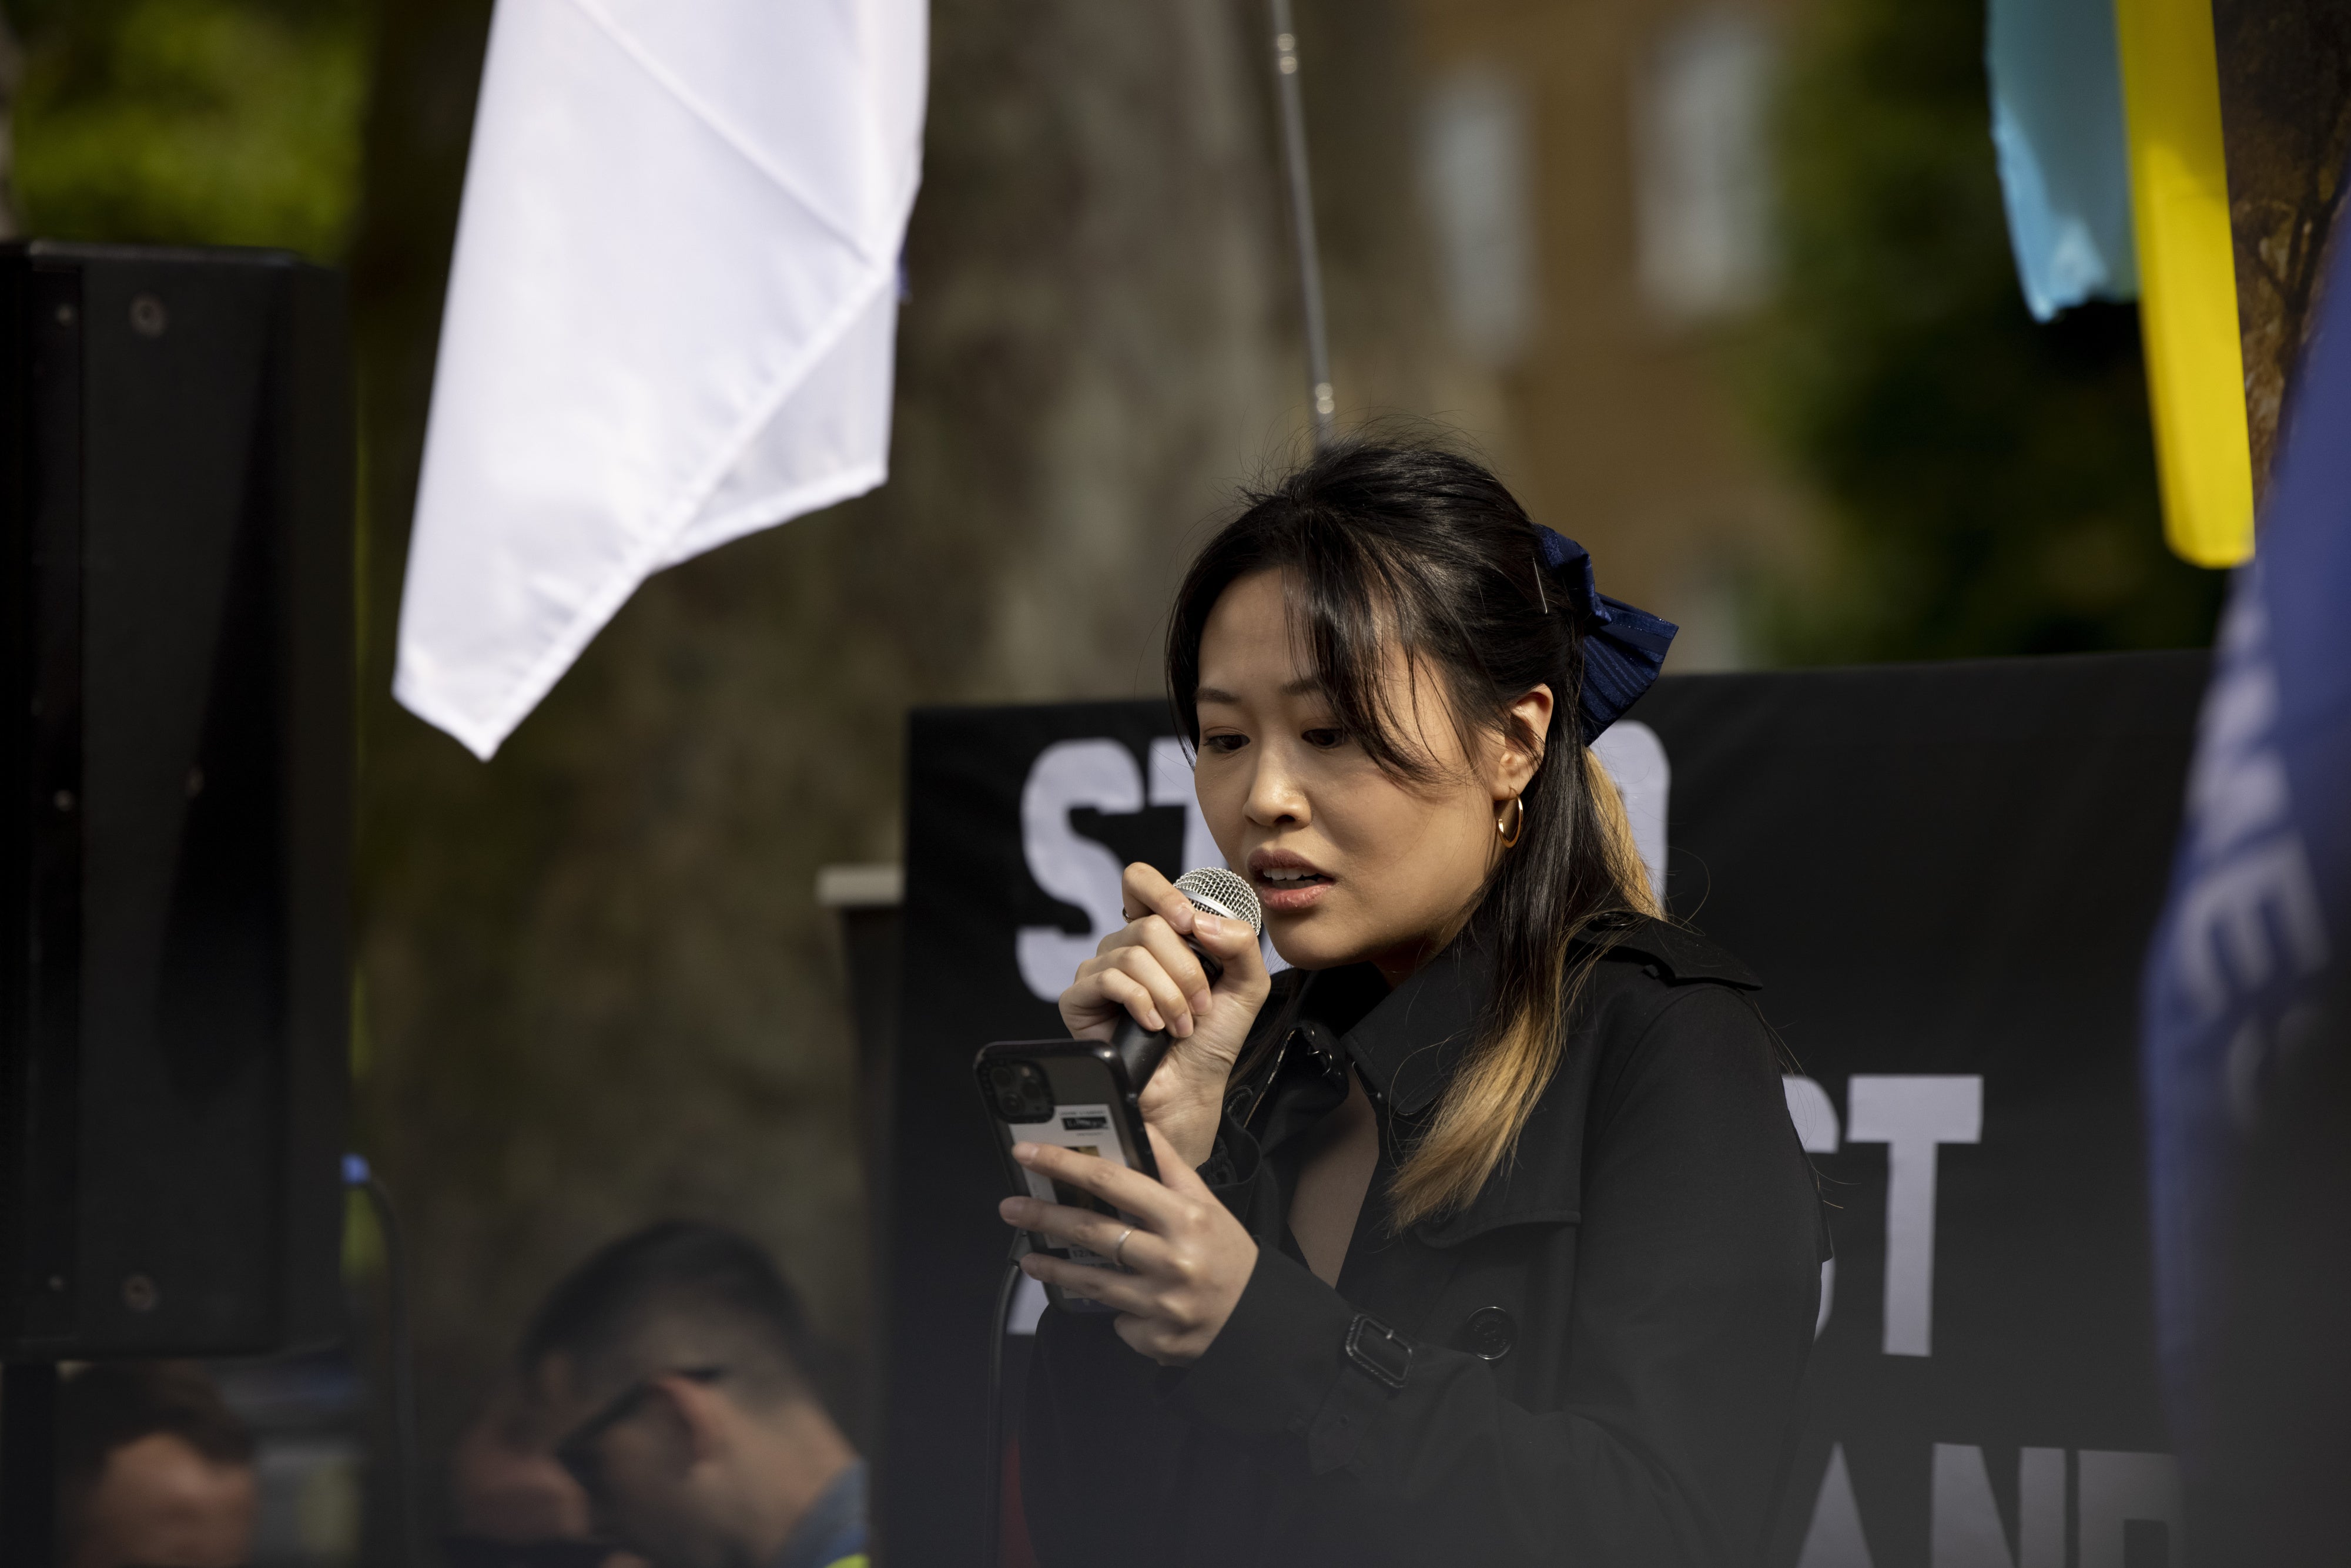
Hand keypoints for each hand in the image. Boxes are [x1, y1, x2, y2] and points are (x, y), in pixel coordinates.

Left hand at [1001, 1126, 1257, 1364]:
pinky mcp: (1155, 1337)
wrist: (1256, 1320)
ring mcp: (1161, 1302)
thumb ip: (1170, 1167)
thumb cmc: (1227, 1254)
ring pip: (1092, 1281)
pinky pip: (1118, 1321)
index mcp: (1184, 1217)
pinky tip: (1113, 1304)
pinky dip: (1113, 1311)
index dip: (1064, 1164)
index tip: (1029, 1154)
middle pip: (1092, 1230)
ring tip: (1029, 1257)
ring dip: (1054, 1267)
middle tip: (1010, 1207)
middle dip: (1044, 1216)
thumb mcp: (1206, 1204)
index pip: (1112, 1180)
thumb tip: (1138, 1125)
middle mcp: (1171, 1259)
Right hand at [1059, 862, 1269, 1167]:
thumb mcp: (1246, 985)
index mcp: (1159, 935)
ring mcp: (1099, 972)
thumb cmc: (1212, 1040)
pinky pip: (1109, 979)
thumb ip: (1239, 942)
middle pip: (1148, 925)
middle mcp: (1125, 947)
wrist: (1191, 1089)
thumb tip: (1199, 920)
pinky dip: (1141, 1002)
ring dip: (1169, 993)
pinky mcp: (1079, 999)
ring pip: (1133, 953)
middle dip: (1185, 970)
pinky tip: (1152, 1025)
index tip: (1188, 924)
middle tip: (1198, 1005)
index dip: (1163, 894)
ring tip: (1179, 1022)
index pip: (1140, 882)